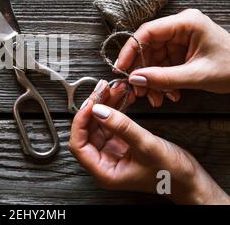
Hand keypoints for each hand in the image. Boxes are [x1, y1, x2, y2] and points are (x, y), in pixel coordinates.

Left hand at [69, 80, 229, 203]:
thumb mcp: (146, 146)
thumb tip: (98, 110)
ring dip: (104, 105)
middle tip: (102, 89)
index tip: (90, 103)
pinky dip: (114, 109)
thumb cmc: (171, 174)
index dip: (80, 122)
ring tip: (112, 88)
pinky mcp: (121, 144)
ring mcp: (112, 152)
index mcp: (104, 171)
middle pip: (87, 131)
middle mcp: (104, 162)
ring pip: (99, 124)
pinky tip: (119, 96)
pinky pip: (111, 123)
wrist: (190, 181)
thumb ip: (121, 127)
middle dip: (93, 108)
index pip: (78, 144)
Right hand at [115, 9, 229, 106]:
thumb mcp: (196, 75)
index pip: (147, 32)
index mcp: (186, 23)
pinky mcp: (181, 51)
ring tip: (155, 99)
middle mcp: (180, 27)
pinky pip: (163, 65)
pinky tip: (167, 95)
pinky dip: (162, 81)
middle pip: (148, 47)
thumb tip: (134, 79)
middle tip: (138, 91)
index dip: (130, 50)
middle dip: (142, 71)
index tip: (120, 69)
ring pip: (154, 58)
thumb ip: (164, 77)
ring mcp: (180, 39)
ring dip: (152, 80)